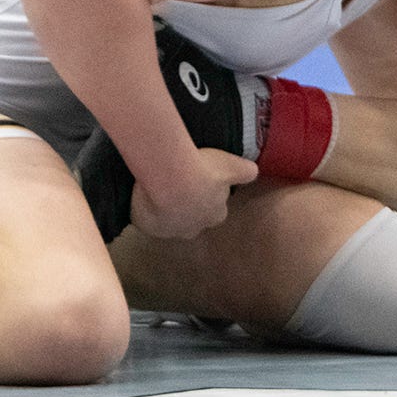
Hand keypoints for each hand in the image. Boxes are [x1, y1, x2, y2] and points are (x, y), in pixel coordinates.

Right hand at [132, 148, 256, 240]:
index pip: (216, 211)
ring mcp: (169, 231)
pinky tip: (143, 196)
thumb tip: (254, 172)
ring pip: (168, 223)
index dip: (209, 198)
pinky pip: (146, 220)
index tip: (202, 183)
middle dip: (188, 209)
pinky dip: (145, 211)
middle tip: (179, 186)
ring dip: (165, 211)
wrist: (170, 179)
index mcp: (215, 215)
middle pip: (192, 221)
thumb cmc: (203, 170)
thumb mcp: (231, 165)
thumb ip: (245, 171)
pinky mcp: (147, 227)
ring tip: (158, 190)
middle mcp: (194, 228)